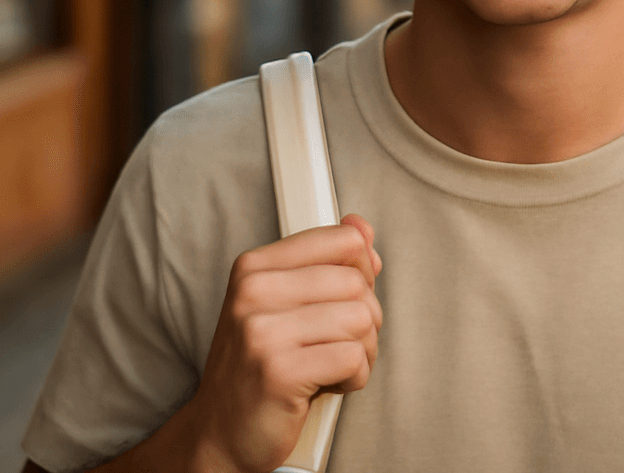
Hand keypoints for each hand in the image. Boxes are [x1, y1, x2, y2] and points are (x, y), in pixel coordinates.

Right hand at [184, 215, 382, 472]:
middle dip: (365, 318)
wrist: (218, 435)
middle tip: (336, 343)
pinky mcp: (279, 373)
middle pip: (357, 282)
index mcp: (255, 267)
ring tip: (331, 365)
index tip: (345, 297)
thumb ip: (328, 262)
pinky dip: (354, 377)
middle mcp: (254, 292)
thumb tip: (363, 229)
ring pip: (361, 319)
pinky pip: (353, 358)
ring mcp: (262, 332)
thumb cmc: (260, 367)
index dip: (360, 271)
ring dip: (362, 350)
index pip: (344, 240)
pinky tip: (328, 384)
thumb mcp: (287, 303)